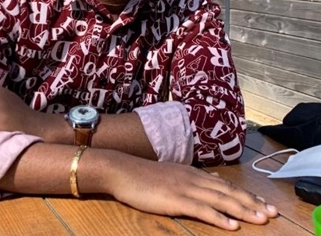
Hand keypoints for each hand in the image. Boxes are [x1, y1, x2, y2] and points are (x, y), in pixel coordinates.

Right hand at [105, 153, 277, 230]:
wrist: (123, 170)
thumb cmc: (143, 175)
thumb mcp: (171, 174)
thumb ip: (190, 179)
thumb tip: (210, 182)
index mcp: (192, 173)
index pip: (225, 184)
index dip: (246, 195)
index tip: (263, 203)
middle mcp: (193, 178)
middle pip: (228, 191)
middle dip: (252, 202)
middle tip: (273, 213)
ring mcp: (185, 188)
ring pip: (220, 200)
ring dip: (243, 210)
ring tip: (262, 219)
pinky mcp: (176, 199)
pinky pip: (202, 209)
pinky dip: (219, 218)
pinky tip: (232, 226)